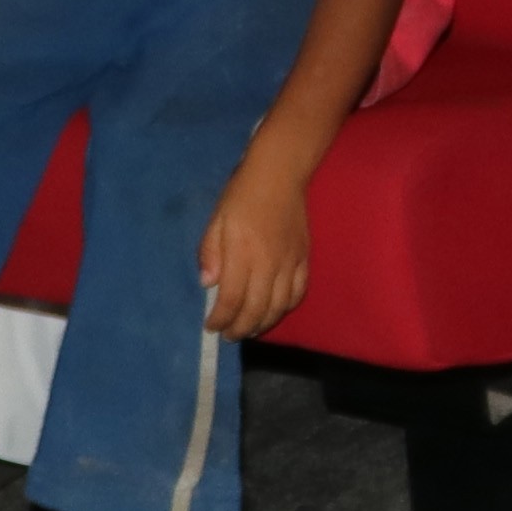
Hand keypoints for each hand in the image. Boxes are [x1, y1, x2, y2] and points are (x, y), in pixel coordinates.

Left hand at [198, 155, 313, 339]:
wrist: (279, 175)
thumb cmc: (242, 195)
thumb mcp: (216, 220)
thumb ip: (210, 252)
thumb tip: (207, 284)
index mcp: (243, 254)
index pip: (231, 299)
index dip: (220, 319)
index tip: (210, 326)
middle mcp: (268, 264)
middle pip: (256, 310)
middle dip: (240, 329)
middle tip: (228, 335)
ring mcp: (289, 263)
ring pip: (278, 307)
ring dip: (262, 324)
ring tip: (249, 330)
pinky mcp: (304, 259)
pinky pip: (298, 293)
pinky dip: (285, 308)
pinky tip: (274, 311)